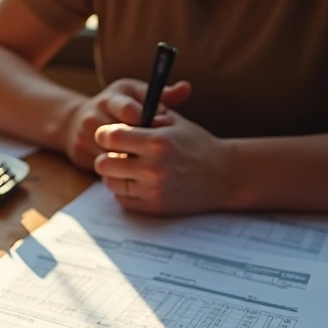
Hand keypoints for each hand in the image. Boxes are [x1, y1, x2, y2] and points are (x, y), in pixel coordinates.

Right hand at [65, 79, 191, 168]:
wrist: (75, 123)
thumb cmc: (116, 107)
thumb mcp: (135, 96)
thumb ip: (161, 96)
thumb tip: (186, 88)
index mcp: (110, 98)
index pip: (130, 111)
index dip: (147, 122)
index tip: (157, 128)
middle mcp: (92, 116)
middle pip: (121, 136)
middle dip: (138, 144)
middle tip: (153, 150)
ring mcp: (83, 136)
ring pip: (113, 154)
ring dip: (130, 159)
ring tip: (145, 160)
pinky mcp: (80, 154)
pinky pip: (104, 167)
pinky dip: (119, 169)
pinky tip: (131, 168)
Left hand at [93, 108, 237, 214]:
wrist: (224, 176)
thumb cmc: (198, 146)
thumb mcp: (175, 124)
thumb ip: (144, 119)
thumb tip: (113, 121)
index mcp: (158, 142)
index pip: (112, 137)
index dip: (106, 134)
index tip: (108, 134)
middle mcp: (153, 168)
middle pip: (104, 163)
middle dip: (106, 155)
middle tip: (115, 153)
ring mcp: (153, 190)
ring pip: (110, 183)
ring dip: (114, 174)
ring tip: (128, 167)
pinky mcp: (154, 207)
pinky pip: (122, 199)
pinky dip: (125, 190)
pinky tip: (137, 181)